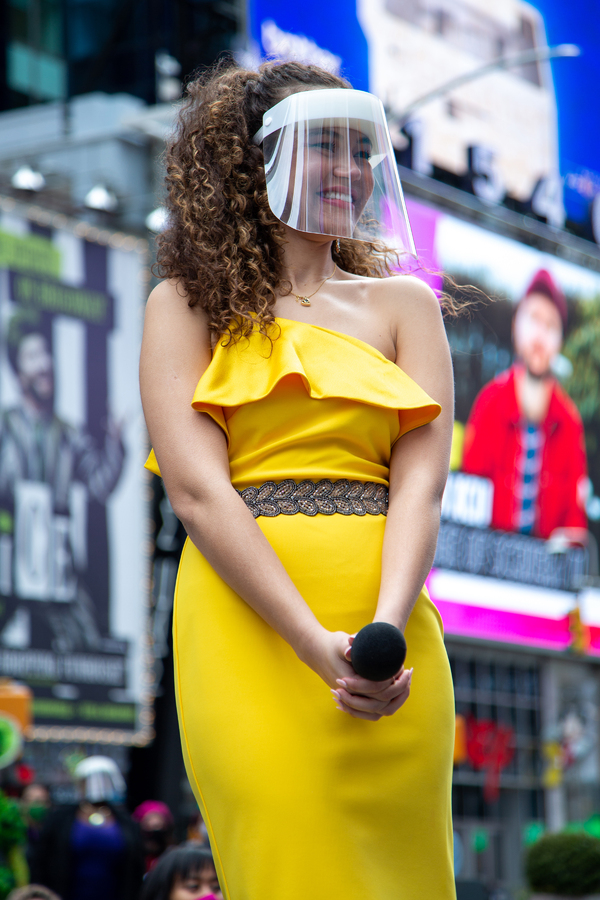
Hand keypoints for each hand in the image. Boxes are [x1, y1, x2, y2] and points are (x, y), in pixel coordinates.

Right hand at [297, 627, 411, 720]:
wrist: (316, 653)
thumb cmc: (331, 645)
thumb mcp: (339, 641)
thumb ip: (348, 645)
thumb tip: (352, 645)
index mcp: (348, 682)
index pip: (375, 688)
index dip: (391, 678)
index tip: (401, 666)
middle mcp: (350, 695)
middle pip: (380, 703)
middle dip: (398, 689)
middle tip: (408, 672)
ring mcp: (352, 700)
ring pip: (378, 711)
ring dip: (395, 699)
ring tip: (406, 682)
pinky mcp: (355, 700)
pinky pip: (374, 712)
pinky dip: (387, 705)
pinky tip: (397, 691)